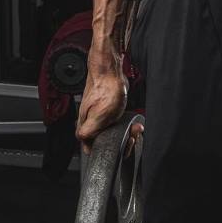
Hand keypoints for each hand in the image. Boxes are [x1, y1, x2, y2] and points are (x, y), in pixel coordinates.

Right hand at [76, 42, 140, 156]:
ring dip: (127, 135)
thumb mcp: (98, 115)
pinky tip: (134, 125)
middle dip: (123, 143)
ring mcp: (100, 120)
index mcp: (85, 129)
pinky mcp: (109, 114)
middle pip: (106, 144)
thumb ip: (89, 132)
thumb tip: (85, 145)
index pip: (94, 150)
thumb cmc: (104, 89)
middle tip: (132, 136)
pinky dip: (128, 127)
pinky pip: (119, 126)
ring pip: (114, 136)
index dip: (111, 151)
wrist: (109, 71)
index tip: (123, 144)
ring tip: (135, 129)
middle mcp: (91, 125)